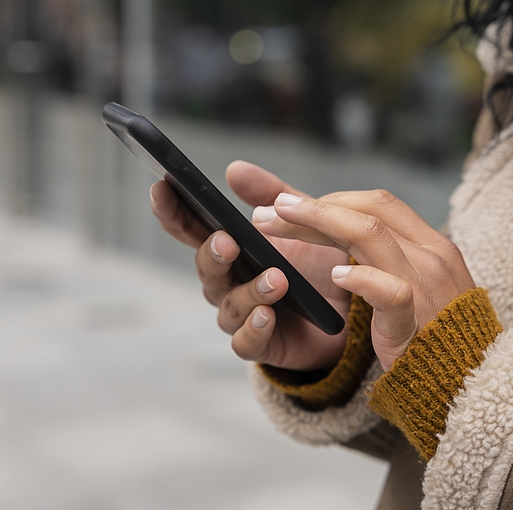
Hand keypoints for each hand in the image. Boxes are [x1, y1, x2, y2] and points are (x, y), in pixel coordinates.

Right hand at [150, 161, 350, 370]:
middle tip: (227, 240)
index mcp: (228, 248)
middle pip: (206, 268)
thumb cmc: (316, 263)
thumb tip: (234, 169)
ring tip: (276, 279)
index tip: (161, 187)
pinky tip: (268, 315)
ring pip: (229, 306)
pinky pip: (245, 342)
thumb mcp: (300, 219)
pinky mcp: (261, 343)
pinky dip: (254, 329)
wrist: (351, 310)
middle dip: (213, 253)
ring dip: (250, 291)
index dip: (171, 210)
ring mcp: (240, 314)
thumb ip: (269, 195)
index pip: (189, 228)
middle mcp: (226, 282)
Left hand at [254, 189, 475, 370]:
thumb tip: (325, 224)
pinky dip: (362, 279)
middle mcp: (430, 257)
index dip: (331, 199)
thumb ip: (369, 254)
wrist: (467, 384)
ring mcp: (425, 287)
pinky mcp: (414, 325)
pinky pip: (392, 293)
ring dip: (317, 224)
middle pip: (367, 213)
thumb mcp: (406, 282)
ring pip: (372, 236)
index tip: (290, 204)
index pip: (377, 204)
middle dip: (313, 206)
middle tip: (270, 207)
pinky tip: (335, 277)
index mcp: (429, 245)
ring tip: (277, 223)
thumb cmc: (429, 331)